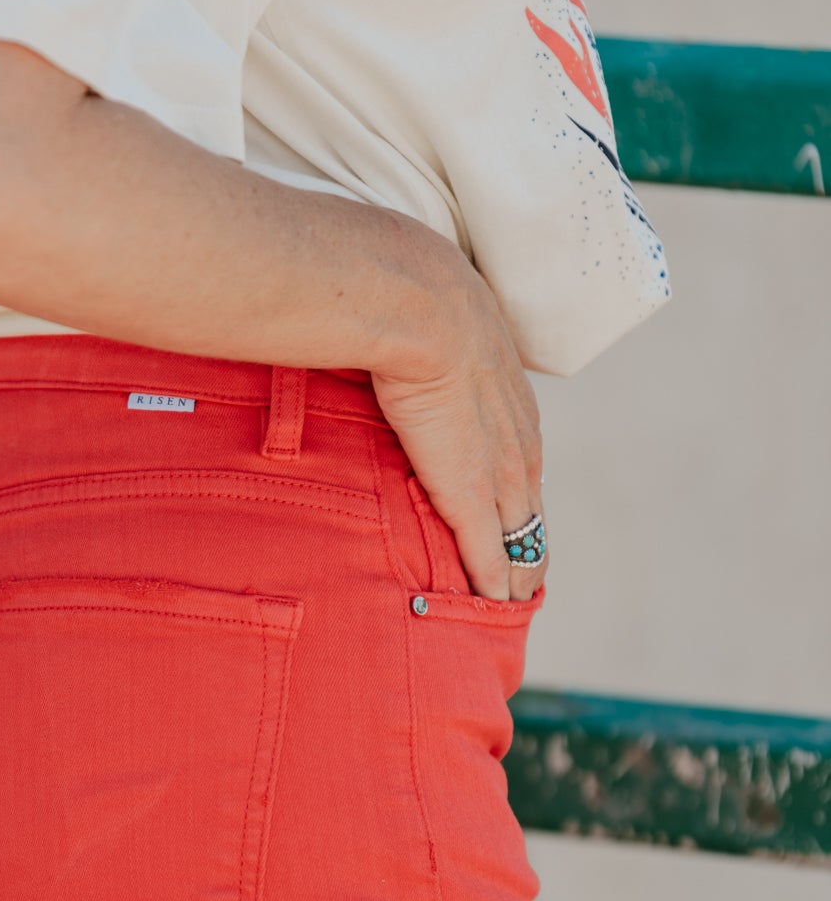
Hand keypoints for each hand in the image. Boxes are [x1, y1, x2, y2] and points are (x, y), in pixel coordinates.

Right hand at [370, 248, 544, 602]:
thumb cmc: (403, 294)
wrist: (412, 301)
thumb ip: (410, 338)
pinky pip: (488, 549)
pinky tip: (489, 605)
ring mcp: (497, 463)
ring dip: (517, 569)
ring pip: (521, 532)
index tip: (512, 515)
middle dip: (529, 540)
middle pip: (531, 502)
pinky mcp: (469, 490)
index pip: (521, 455)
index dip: (517, 490)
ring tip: (509, 603)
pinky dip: (490, 581)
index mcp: (507, 393)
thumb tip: (369, 327)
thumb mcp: (424, 318)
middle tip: (523, 578)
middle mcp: (516, 432)